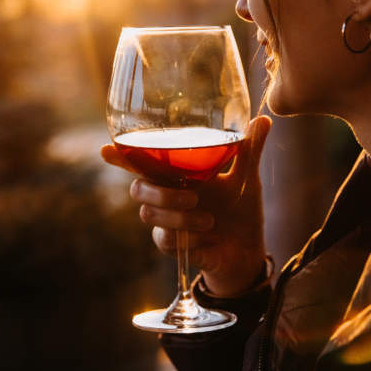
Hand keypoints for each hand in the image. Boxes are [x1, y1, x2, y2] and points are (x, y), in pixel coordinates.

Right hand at [101, 116, 270, 296]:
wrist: (247, 251)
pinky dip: (187, 237)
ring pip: (148, 214)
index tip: (107, 149)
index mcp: (179, 175)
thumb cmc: (242, 210)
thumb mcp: (247, 178)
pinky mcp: (171, 246)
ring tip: (210, 221)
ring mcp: (166, 222)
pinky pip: (164, 239)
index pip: (142, 163)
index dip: (121, 156)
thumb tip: (263, 118)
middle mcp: (167, 196)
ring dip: (178, 217)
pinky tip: (206, 237)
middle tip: (194, 197)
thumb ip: (249, 150)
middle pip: (137, 189)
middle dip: (159, 192)